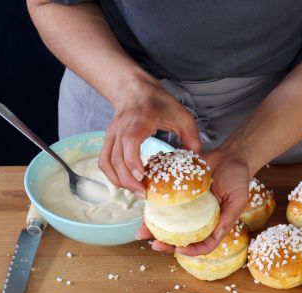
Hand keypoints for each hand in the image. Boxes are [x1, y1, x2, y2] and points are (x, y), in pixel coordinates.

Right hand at [98, 79, 200, 195]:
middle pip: (117, 157)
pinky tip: (125, 183)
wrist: (134, 89)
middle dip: (128, 180)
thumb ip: (191, 137)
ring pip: (108, 161)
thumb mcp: (182, 115)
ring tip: (136, 191)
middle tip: (143, 194)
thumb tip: (196, 159)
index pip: (130, 140)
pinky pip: (104, 161)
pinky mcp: (108, 139)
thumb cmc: (159, 102)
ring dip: (119, 180)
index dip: (133, 160)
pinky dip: (112, 175)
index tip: (142, 176)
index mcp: (142, 118)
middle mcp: (123, 126)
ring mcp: (112, 133)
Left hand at [136, 148, 250, 255]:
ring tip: (141, 232)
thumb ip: (229, 217)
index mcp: (215, 224)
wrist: (230, 156)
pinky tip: (145, 210)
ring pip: (170, 224)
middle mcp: (200, 219)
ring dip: (155, 229)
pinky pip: (167, 204)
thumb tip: (217, 234)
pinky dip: (155, 208)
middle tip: (154, 244)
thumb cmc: (238, 178)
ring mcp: (189, 208)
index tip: (179, 248)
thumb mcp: (239, 199)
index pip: (204, 245)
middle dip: (167, 244)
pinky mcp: (180, 194)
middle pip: (183, 238)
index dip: (192, 250)